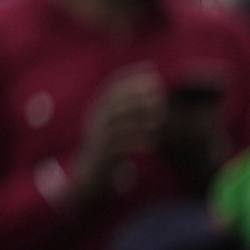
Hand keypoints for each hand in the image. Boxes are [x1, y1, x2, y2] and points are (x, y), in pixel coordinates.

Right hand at [73, 66, 165, 200]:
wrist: (89, 180)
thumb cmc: (108, 154)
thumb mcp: (115, 130)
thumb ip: (128, 115)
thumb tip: (152, 98)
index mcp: (96, 113)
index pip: (111, 88)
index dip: (130, 76)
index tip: (150, 69)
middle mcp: (94, 122)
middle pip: (114, 101)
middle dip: (137, 93)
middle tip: (159, 90)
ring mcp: (97, 138)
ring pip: (118, 121)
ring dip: (140, 116)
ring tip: (160, 116)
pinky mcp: (103, 155)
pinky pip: (121, 144)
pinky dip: (137, 141)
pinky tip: (152, 144)